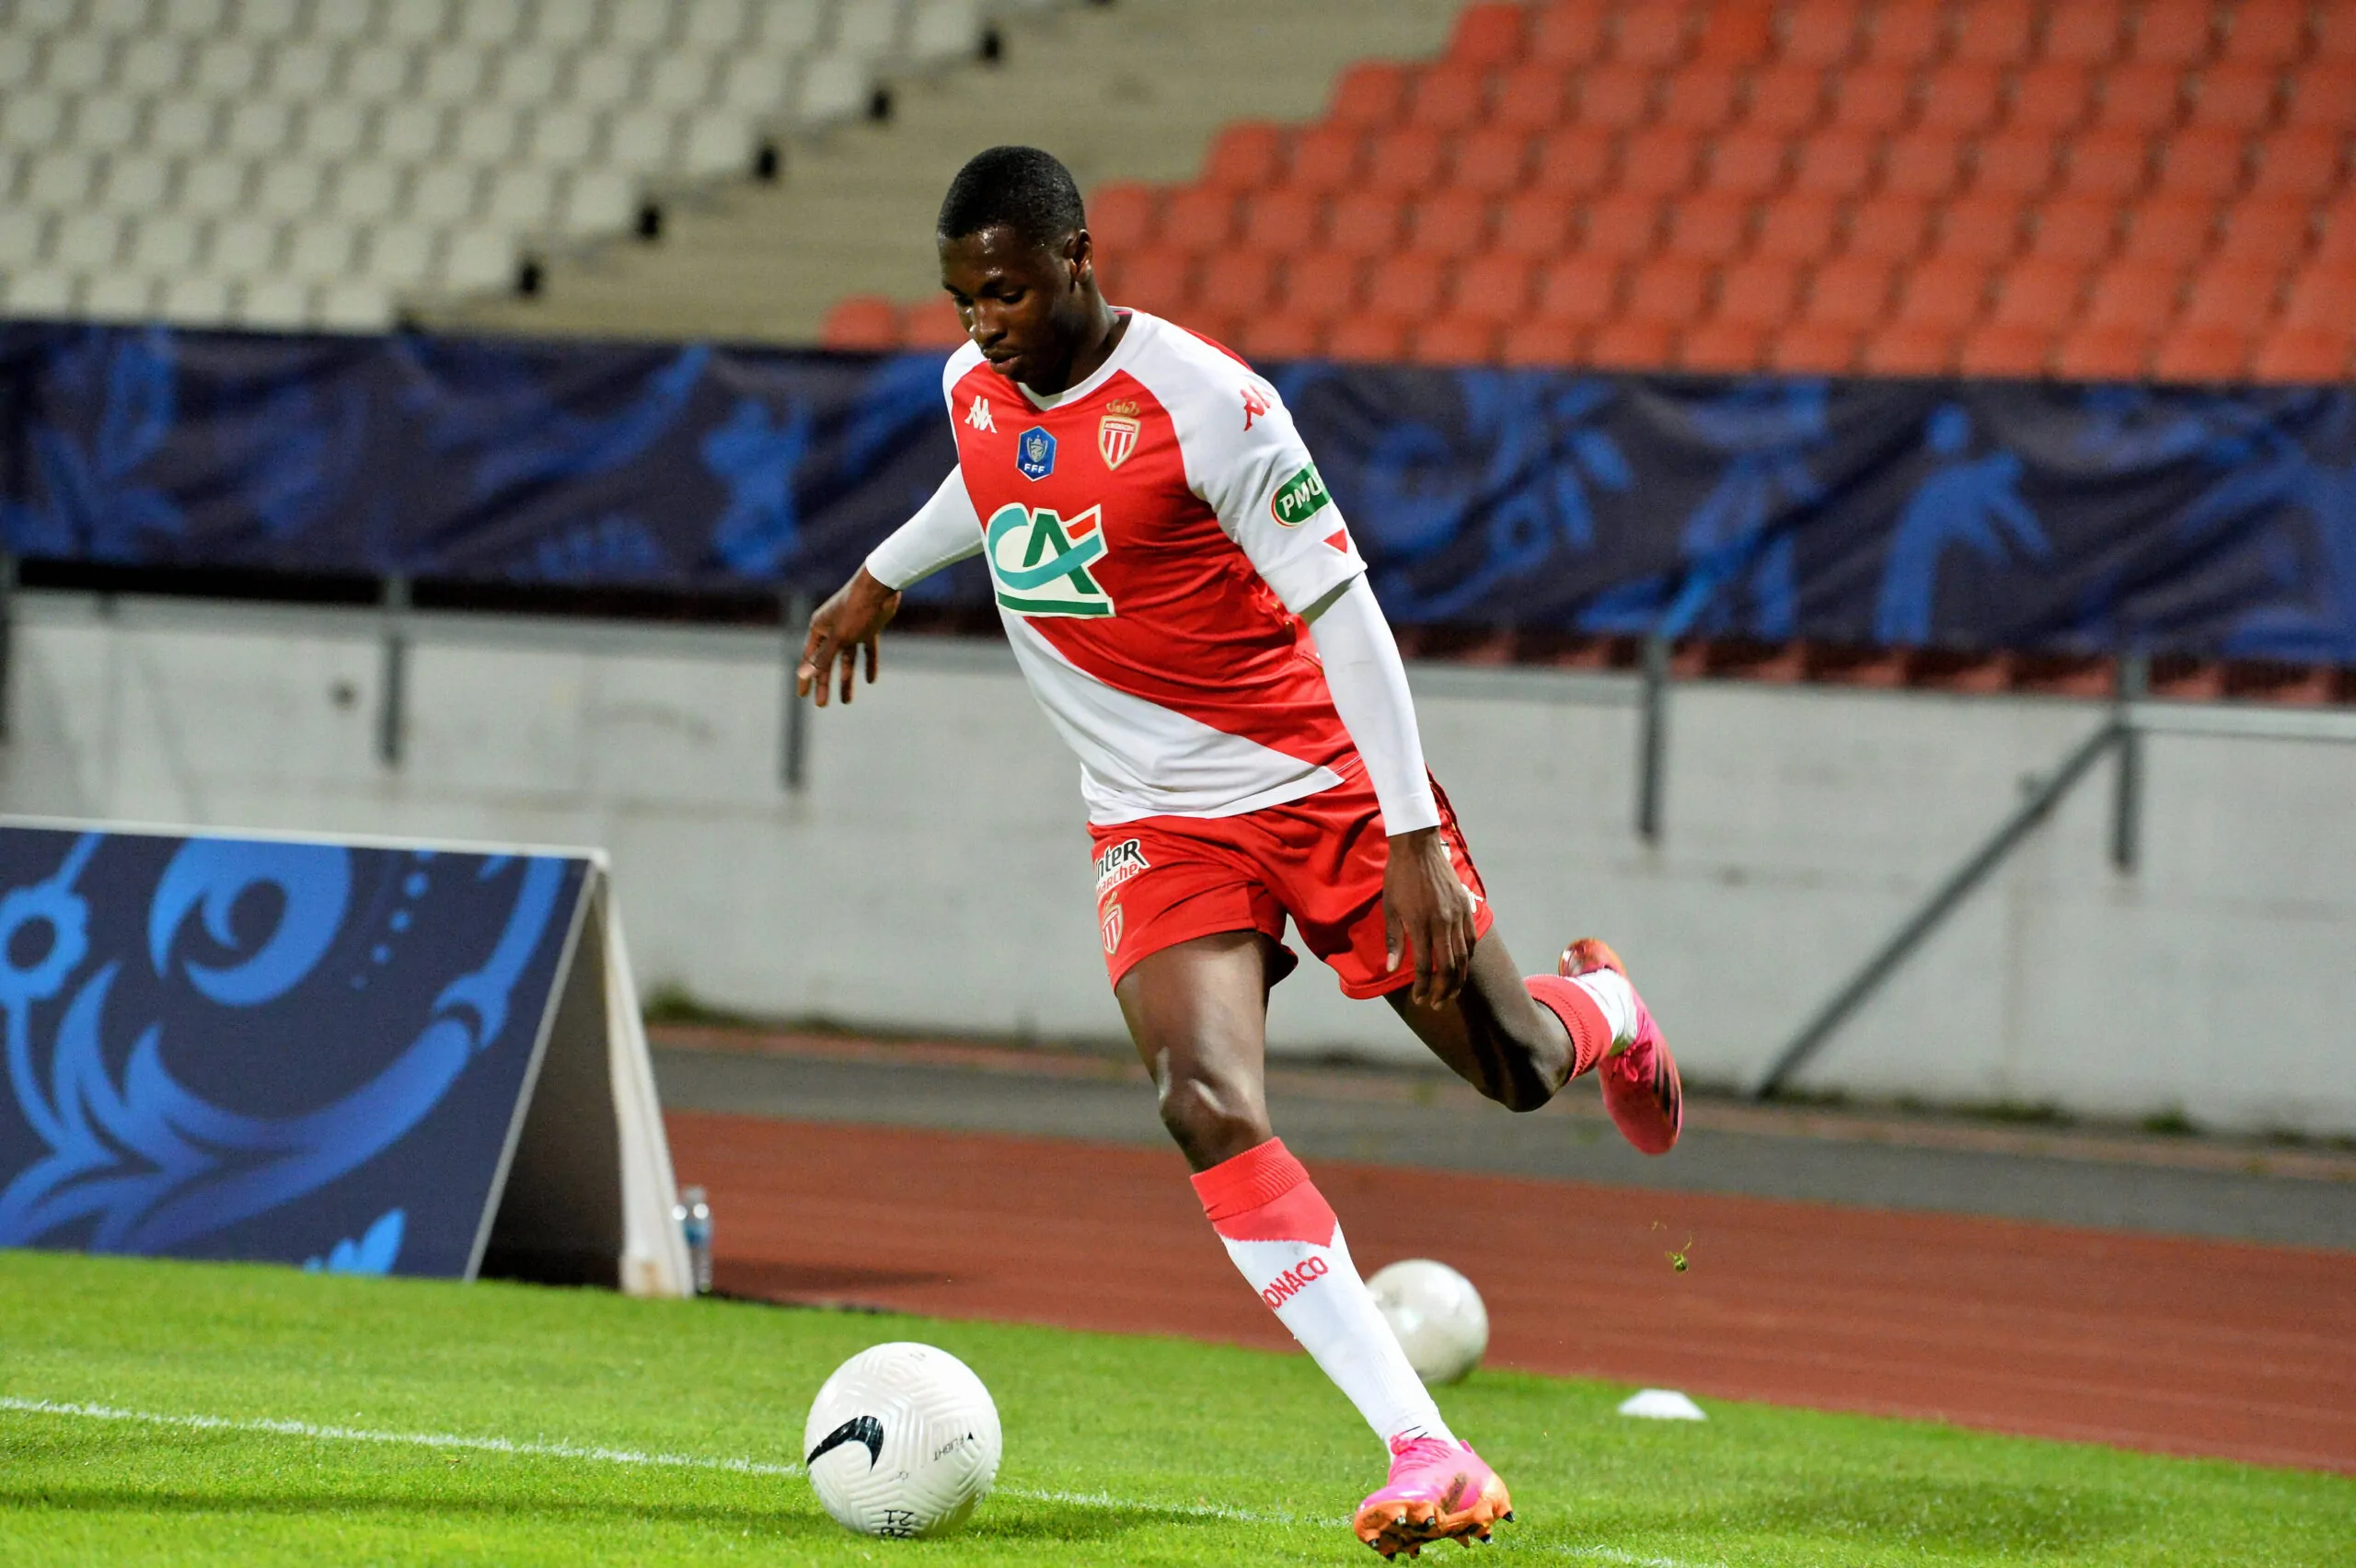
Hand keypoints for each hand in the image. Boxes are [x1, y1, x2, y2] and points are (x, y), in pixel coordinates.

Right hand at [796, 568, 901, 705]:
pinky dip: (869, 664)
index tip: (803, 696)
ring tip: (846, 700)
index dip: (806, 678)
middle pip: (827, 662)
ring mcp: (851, 629)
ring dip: (847, 679)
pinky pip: (867, 651)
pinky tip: (871, 680)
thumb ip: (822, 658)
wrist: (881, 588)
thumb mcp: (838, 638)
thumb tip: (802, 675)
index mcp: (819, 628)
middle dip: (825, 683)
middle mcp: (833, 629)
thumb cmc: (855, 610)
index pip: (809, 659)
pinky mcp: (868, 629)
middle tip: (823, 705)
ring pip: (847, 659)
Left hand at [1382, 827, 1476, 1006]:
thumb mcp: (1389, 908)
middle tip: (1436, 1003)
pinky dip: (1469, 957)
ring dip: (1459, 979)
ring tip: (1451, 992)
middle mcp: (1442, 923)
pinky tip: (1463, 966)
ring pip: (1464, 956)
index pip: (1426, 966)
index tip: (1419, 998)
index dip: (1423, 986)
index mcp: (1421, 924)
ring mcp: (1457, 915)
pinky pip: (1471, 939)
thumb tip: (1391, 969)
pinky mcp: (1466, 907)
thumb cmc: (1399, 877)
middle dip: (1443, 990)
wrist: (1419, 847)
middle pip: (1449, 967)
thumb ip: (1394, 940)